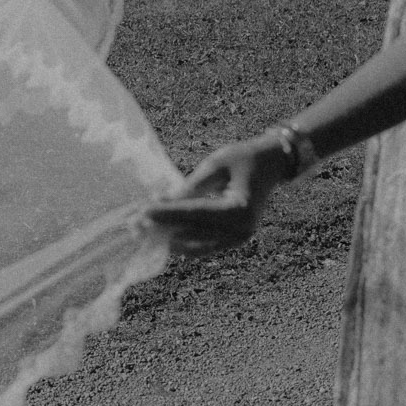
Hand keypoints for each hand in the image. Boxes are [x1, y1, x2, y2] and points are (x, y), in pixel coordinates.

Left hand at [147, 133, 288, 255]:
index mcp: (241, 209)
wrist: (271, 165)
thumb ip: (191, 187)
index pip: (196, 214)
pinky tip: (161, 229)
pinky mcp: (231, 241)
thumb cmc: (244, 158)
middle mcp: (241, 231)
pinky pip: (200, 246)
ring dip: (167, 236)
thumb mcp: (216, 165)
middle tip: (134, 221)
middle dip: (162, 227)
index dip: (168, 213)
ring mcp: (237, 240)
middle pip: (192, 233)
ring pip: (193, 246)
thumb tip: (162, 203)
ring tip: (142, 226)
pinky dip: (180, 239)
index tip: (143, 210)